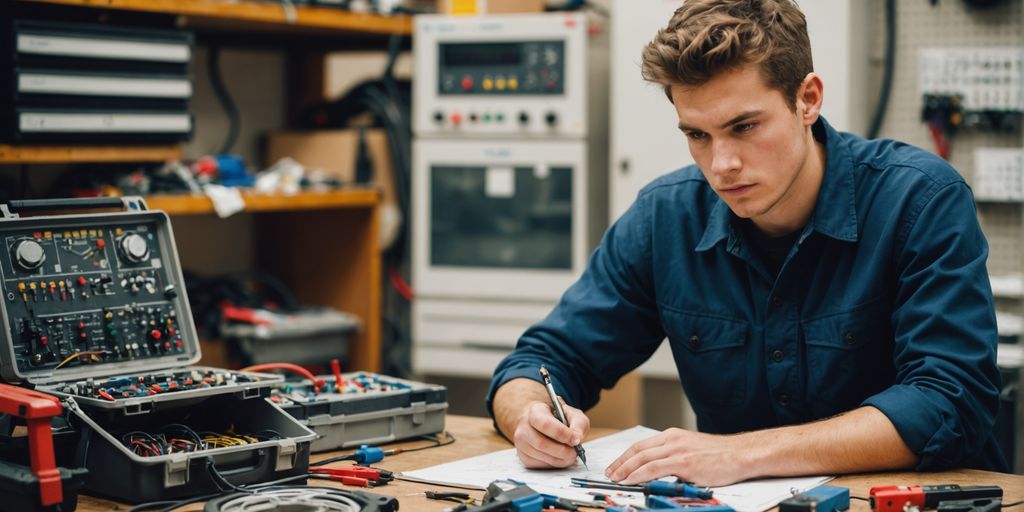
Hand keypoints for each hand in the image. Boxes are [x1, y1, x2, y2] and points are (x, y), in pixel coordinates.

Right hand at [512, 398, 589, 468]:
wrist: (542, 422)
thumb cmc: (558, 418)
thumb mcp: (572, 414)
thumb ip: (578, 423)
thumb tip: (577, 438)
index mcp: (536, 410)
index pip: (545, 424)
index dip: (561, 434)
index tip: (576, 440)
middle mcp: (524, 426)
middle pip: (542, 443)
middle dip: (562, 451)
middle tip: (575, 452)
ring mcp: (521, 442)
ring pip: (541, 457)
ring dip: (560, 460)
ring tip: (570, 456)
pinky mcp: (523, 456)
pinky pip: (539, 465)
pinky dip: (554, 465)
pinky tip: (560, 459)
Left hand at [604, 427, 751, 486]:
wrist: (741, 453)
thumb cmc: (720, 454)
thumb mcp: (691, 448)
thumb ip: (674, 454)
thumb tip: (658, 467)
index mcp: (672, 436)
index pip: (641, 445)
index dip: (625, 456)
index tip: (616, 465)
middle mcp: (672, 440)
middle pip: (638, 451)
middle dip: (620, 463)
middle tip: (609, 473)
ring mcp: (678, 451)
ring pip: (643, 459)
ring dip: (625, 470)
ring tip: (615, 478)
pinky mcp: (685, 463)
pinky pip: (655, 468)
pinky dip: (640, 474)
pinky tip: (632, 480)